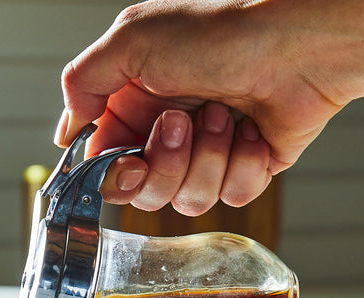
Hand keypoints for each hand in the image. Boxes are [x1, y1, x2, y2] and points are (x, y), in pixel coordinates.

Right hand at [57, 1, 347, 212]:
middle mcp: (169, 131)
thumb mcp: (132, 39)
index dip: (114, 173)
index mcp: (136, 103)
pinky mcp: (248, 168)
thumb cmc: (220, 32)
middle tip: (182, 121)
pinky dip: (243, 165)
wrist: (297, 45)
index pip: (105, 164)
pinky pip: (232, 197)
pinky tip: (253, 130)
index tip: (128, 163)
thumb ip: (82, 81)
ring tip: (225, 114)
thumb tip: (67, 131)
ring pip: (187, 200)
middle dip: (165, 163)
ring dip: (207, 158)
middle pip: (144, 192)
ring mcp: (209, 153)